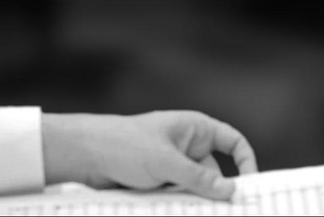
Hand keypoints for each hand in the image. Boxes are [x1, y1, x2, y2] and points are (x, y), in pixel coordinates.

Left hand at [42, 110, 257, 200]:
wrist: (86, 154)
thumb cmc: (123, 144)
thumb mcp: (166, 162)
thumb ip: (200, 178)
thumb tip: (232, 191)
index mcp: (193, 128)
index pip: (232, 142)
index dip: (246, 162)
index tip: (250, 189)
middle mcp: (186, 145)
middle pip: (217, 173)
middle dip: (219, 193)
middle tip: (224, 213)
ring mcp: (173, 165)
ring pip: (199, 190)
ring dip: (197, 202)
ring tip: (187, 207)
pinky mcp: (161, 182)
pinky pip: (181, 198)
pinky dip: (182, 206)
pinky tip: (176, 211)